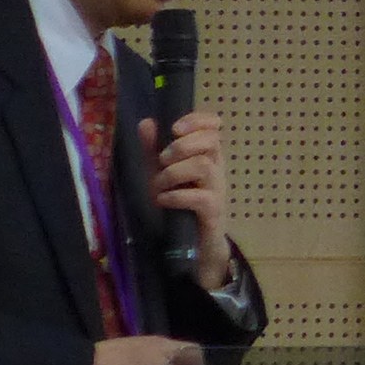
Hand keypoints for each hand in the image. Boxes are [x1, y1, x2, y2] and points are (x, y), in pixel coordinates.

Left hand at [140, 111, 232, 289]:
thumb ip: (155, 149)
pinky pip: (200, 197)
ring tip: (159, 185)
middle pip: (211, 142)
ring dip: (174, 173)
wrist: (194, 243)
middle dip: (181, 146)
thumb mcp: (162, 171)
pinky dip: (176, 196)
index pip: (214, 126)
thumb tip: (146, 122)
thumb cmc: (180, 203)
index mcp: (208, 154)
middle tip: (162, 160)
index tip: (175, 128)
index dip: (197, 121)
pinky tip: (163, 200)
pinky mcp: (214, 211)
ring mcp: (218, 189)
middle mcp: (217, 167)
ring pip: (203, 166)